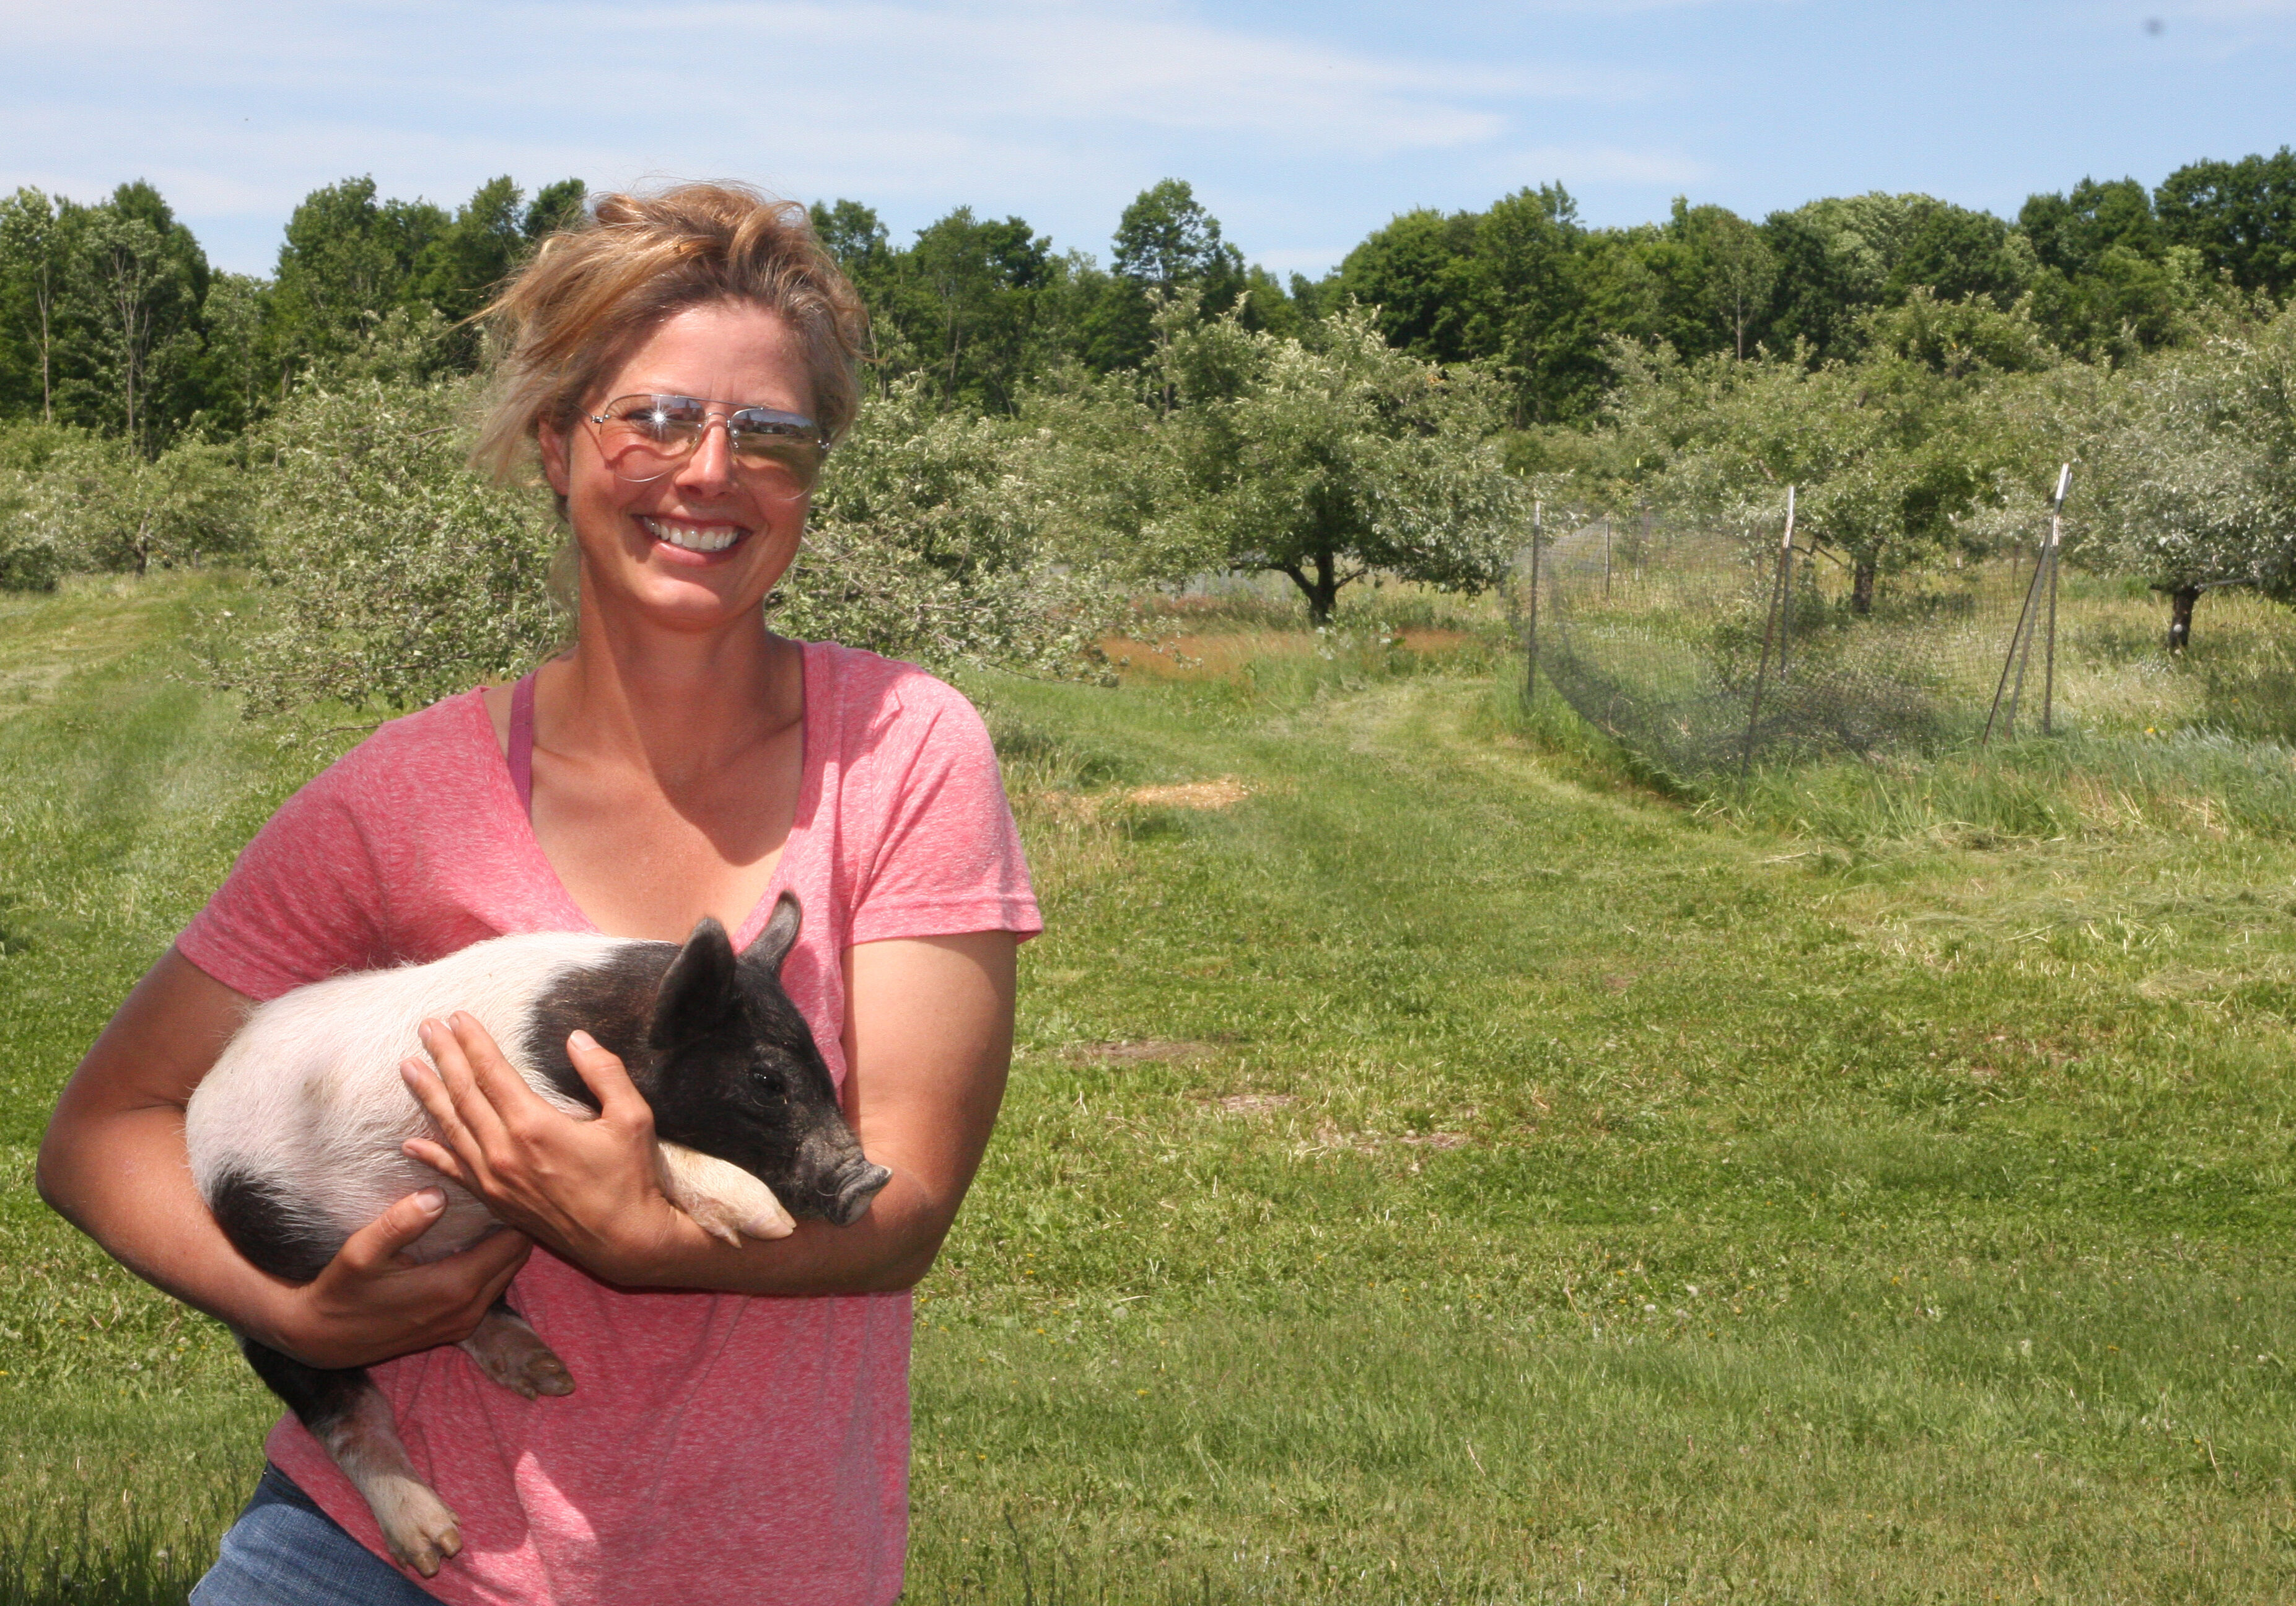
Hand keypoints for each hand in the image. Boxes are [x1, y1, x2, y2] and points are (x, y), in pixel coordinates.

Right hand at [256, 1187, 530, 1369]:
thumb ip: (400, 1223)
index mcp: (456, 1286)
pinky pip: (491, 1290)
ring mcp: (466, 1323)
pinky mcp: (458, 1329)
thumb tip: (437, 1194)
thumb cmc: (342, 1291)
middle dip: (518, 1226)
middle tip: (503, 1193)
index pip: (514, 1241)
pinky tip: (474, 1244)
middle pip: (518, 1258)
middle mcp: (470, 1309)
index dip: (515, 1211)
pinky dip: (492, 1266)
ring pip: (507, 1274)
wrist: (323, 1339)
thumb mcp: (361, 1253)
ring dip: (506, 1246)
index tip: (504, 1185)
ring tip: (492, 1213)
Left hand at [398, 1014, 693, 1284]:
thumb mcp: (633, 1118)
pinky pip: (454, 1173)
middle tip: (425, 1027)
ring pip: (452, 1129)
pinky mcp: (496, 1202)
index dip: (473, 1042)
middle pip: (464, 1094)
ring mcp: (495, 1180)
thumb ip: (605, 1073)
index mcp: (535, 1126)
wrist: (625, 1243)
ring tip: (408, 1067)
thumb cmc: (632, 1179)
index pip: (493, 1073)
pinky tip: (411, 1142)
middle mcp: (505, 1152)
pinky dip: (431, 1155)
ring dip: (429, 1095)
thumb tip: (577, 1038)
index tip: (457, 1016)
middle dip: (443, 1057)